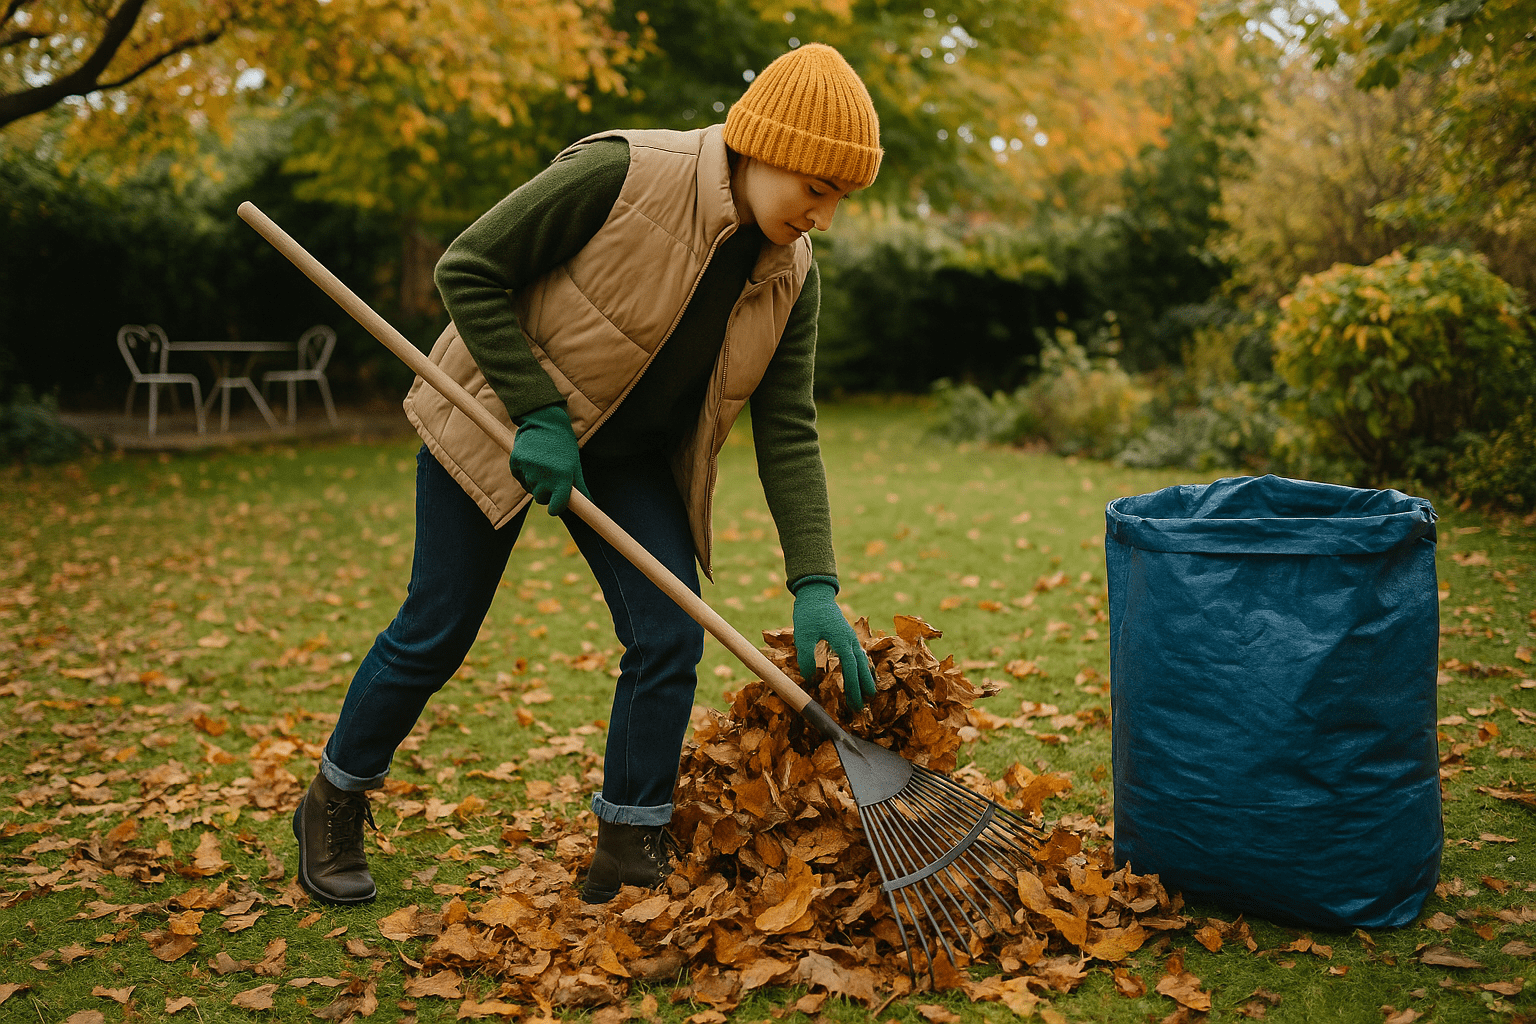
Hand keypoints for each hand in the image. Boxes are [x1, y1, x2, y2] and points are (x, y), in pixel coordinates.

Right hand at [510, 403, 587, 515]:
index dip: (556, 507)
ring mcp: (528, 469)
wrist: (545, 422)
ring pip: (530, 488)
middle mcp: (544, 476)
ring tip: (542, 465)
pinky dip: (524, 474)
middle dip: (546, 493)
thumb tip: (590, 505)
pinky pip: (519, 478)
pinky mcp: (515, 462)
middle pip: (541, 499)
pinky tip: (532, 461)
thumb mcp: (575, 465)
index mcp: (562, 478)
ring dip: (536, 482)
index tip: (557, 504)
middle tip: (551, 476)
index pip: (555, 508)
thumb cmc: (563, 445)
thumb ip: (580, 487)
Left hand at [790, 577, 875, 710]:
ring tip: (868, 694)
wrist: (816, 594)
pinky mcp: (848, 636)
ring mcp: (851, 638)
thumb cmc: (808, 614)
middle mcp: (851, 640)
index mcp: (842, 640)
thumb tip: (810, 678)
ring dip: (865, 678)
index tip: (855, 702)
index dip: (853, 686)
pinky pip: (860, 655)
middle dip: (863, 686)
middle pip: (861, 667)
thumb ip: (805, 656)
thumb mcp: (802, 635)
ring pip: (863, 661)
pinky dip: (864, 667)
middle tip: (863, 706)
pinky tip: (864, 675)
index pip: (851, 668)